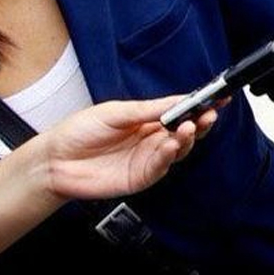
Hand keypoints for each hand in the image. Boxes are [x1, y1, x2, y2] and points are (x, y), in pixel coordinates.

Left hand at [35, 95, 215, 200]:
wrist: (55, 160)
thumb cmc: (80, 131)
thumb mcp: (115, 112)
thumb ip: (147, 109)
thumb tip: (178, 101)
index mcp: (147, 120)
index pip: (180, 111)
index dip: (199, 105)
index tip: (219, 97)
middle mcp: (151, 139)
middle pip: (186, 132)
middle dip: (201, 122)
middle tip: (210, 114)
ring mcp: (147, 159)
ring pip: (179, 150)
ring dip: (188, 139)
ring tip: (190, 127)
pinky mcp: (141, 177)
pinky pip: (162, 166)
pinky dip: (170, 155)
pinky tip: (172, 144)